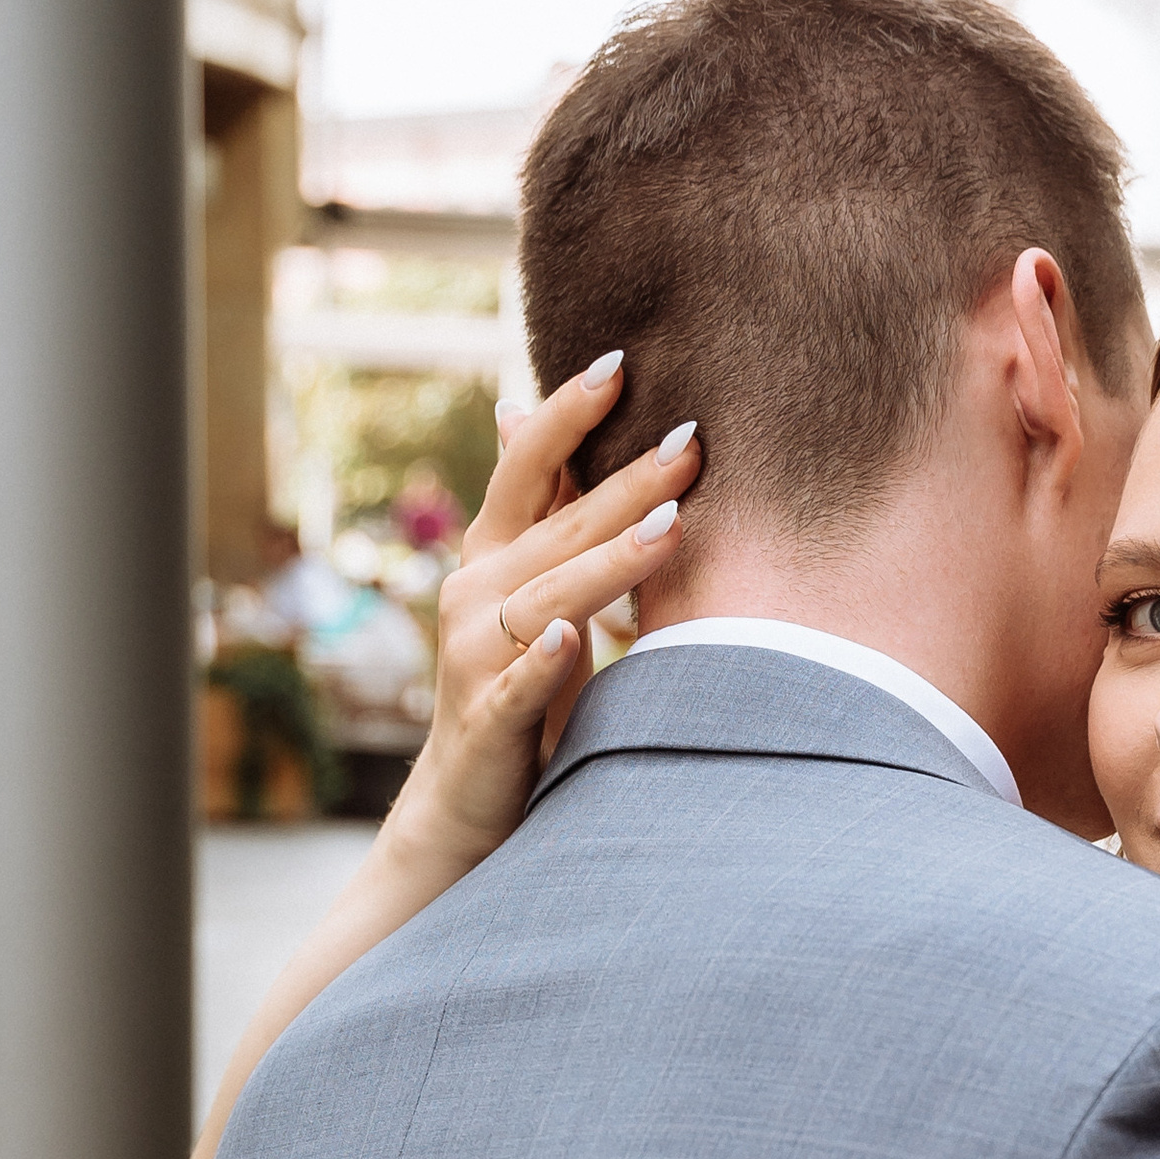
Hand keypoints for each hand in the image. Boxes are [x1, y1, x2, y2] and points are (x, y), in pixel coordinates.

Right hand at [395, 352, 703, 884]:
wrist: (467, 794)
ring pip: (549, 597)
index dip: (567, 415)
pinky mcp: (490, 717)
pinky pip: (520, 682)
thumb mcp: (532, 589)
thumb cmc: (521, 681)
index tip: (619, 364)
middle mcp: (476, 591)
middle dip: (626, 484)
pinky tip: (572, 638)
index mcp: (492, 554)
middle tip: (691, 446)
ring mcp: (478, 654)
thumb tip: (525, 414)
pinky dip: (544, 661)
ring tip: (668, 531)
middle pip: (559, 526)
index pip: (528, 468)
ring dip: (607, 564)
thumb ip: (542, 513)